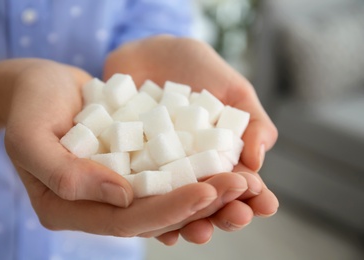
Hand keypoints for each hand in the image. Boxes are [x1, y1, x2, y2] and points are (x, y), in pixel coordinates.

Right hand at [0, 59, 249, 238]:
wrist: (38, 86)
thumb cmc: (29, 107)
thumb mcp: (30, 138)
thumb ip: (65, 174)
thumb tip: (122, 196)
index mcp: (68, 209)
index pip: (125, 222)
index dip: (167, 210)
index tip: (206, 192)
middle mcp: (95, 206)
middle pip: (152, 216)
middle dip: (198, 204)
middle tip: (239, 187)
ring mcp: (113, 189)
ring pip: (164, 199)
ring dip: (205, 192)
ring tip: (242, 180)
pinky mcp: (128, 168)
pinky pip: (164, 176)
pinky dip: (192, 172)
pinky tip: (221, 164)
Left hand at [104, 35, 278, 243]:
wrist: (148, 51)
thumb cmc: (197, 69)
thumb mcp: (233, 89)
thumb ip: (252, 122)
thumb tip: (258, 159)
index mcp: (220, 158)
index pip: (240, 184)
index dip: (254, 196)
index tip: (266, 204)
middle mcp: (190, 171)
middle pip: (208, 202)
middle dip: (224, 214)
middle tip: (236, 217)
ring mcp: (159, 172)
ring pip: (172, 205)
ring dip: (187, 221)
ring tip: (197, 230)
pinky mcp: (128, 166)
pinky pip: (135, 191)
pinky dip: (143, 208)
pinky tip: (152, 219)